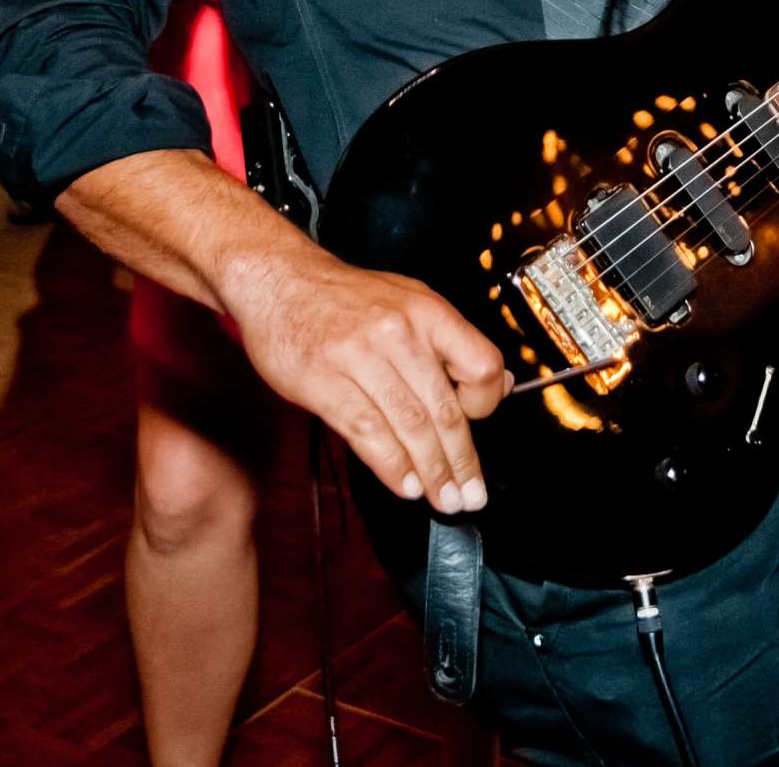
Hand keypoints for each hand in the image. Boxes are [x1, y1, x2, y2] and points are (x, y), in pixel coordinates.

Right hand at [228, 244, 510, 513]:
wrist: (279, 280)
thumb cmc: (346, 297)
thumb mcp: (410, 301)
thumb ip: (451, 343)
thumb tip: (499, 385)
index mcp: (428, 311)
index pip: (481, 365)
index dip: (486, 403)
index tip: (480, 425)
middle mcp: (399, 332)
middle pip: (444, 410)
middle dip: (461, 462)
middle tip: (470, 496)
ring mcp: (359, 357)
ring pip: (409, 427)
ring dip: (431, 473)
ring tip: (443, 498)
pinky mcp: (323, 381)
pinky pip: (367, 432)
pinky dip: (391, 466)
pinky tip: (405, 485)